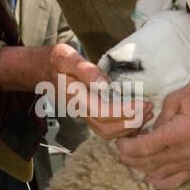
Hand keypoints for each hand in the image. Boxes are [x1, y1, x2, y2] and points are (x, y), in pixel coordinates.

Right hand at [0, 43, 152, 140]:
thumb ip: (85, 70)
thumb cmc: (54, 61)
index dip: (126, 112)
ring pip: (108, 133)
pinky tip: (136, 116)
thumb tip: (105, 84)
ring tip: (147, 112)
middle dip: (132, 122)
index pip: (104, 114)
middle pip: (109, 129)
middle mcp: (80, 111)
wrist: (39, 70)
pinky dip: (124, 128)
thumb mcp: (66, 57)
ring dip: (129, 127)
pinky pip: (107, 129)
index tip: (144, 102)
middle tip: (150, 107)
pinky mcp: (88, 115)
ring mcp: (84, 116)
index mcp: (76, 98)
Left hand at [116, 80, 189, 187]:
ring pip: (158, 173)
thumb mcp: (176, 99)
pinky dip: (159, 182)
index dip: (127, 147)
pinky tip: (149, 177)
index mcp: (177, 134)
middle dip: (130, 156)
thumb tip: (149, 132)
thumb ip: (159, 118)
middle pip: (148, 163)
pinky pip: (175, 181)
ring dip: (141, 167)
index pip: (144, 148)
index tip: (121, 140)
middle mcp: (183, 152)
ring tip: (134, 156)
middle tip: (123, 146)